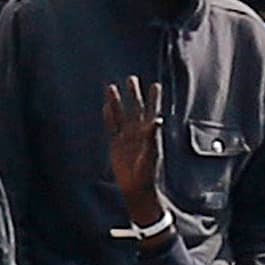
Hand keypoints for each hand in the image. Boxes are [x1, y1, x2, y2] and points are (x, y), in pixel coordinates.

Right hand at [103, 77, 167, 232]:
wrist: (136, 186)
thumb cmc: (148, 171)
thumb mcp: (152, 152)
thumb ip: (153, 136)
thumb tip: (157, 120)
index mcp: (150, 132)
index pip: (152, 110)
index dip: (154, 98)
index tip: (155, 85)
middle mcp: (138, 131)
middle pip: (135, 108)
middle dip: (134, 94)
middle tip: (132, 79)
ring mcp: (126, 137)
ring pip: (120, 114)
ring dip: (117, 102)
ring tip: (112, 87)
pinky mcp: (115, 144)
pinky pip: (111, 126)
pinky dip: (109, 116)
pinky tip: (106, 106)